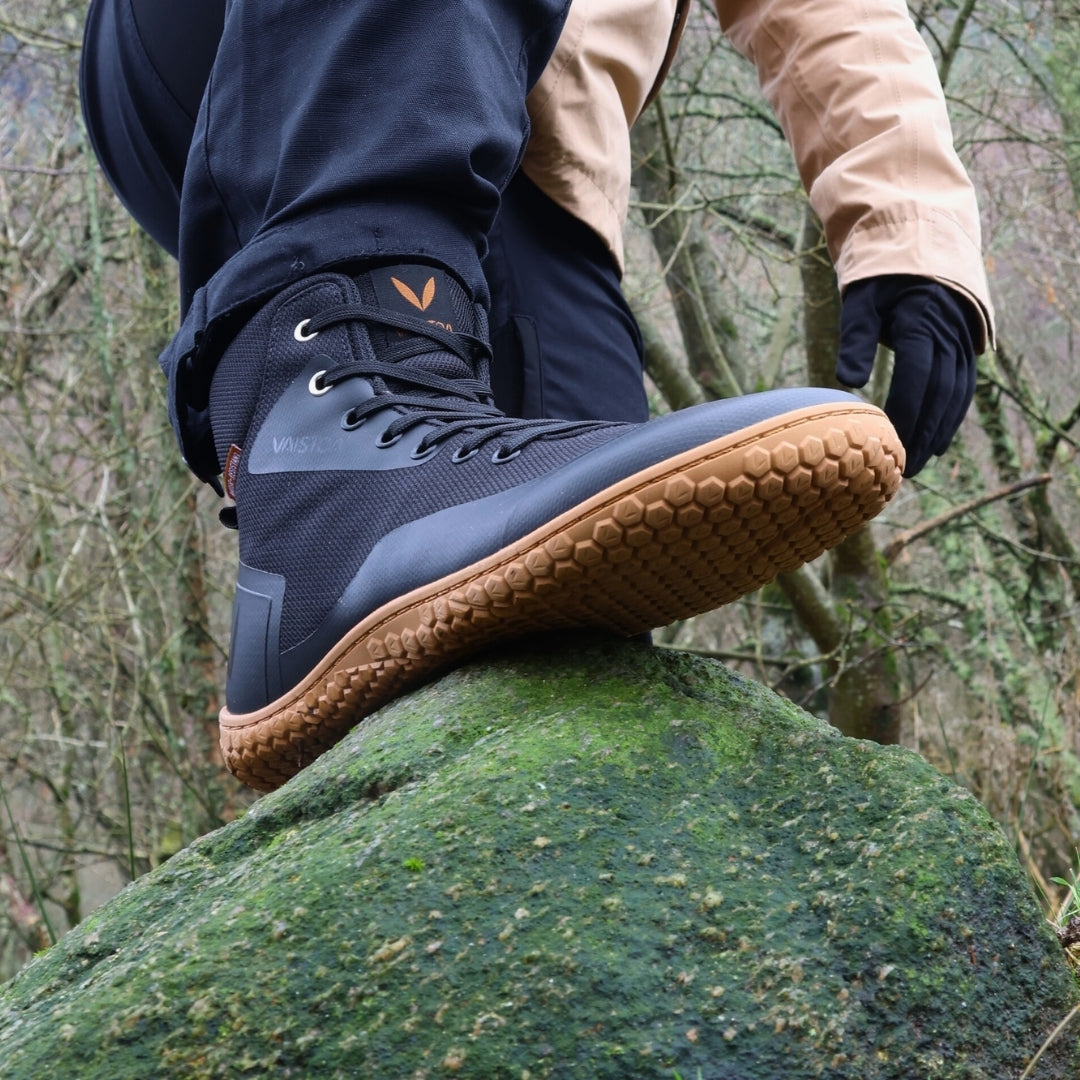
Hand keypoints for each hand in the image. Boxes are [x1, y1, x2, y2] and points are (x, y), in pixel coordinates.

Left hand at [836, 275, 979, 476]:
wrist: (918, 253)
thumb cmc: (881, 281)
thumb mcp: (861, 302)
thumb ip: (855, 340)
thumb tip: (847, 381)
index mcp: (921, 321)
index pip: (916, 374)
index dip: (906, 411)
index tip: (891, 442)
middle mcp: (948, 334)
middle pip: (939, 392)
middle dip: (923, 432)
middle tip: (904, 468)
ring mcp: (961, 342)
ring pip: (955, 395)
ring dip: (939, 432)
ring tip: (919, 463)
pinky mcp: (965, 350)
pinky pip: (962, 389)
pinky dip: (951, 418)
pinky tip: (937, 444)